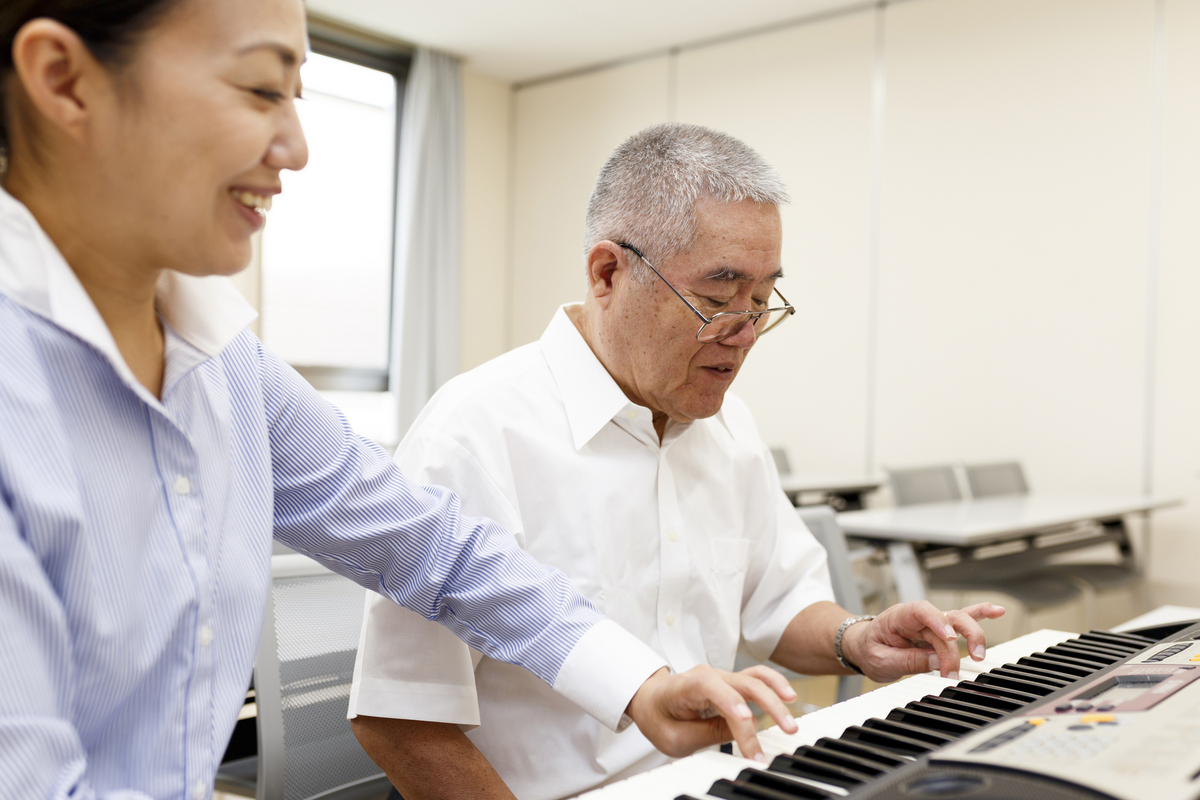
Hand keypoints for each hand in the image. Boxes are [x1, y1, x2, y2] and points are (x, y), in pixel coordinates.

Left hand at [626, 664, 798, 762]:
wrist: (652, 700)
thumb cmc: (660, 717)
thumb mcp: (675, 737)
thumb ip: (708, 734)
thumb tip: (743, 732)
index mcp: (686, 685)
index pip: (712, 690)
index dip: (732, 703)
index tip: (748, 723)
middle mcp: (707, 675)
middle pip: (742, 684)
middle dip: (767, 706)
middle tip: (786, 730)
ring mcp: (721, 677)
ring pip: (754, 678)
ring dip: (776, 695)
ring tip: (792, 715)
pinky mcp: (732, 683)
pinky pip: (757, 678)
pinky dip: (774, 685)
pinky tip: (789, 697)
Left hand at [842, 601, 1005, 682]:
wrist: (864, 648)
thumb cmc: (870, 649)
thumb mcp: (880, 660)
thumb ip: (907, 660)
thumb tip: (934, 661)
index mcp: (899, 616)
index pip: (921, 611)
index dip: (938, 621)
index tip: (949, 639)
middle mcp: (919, 616)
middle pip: (946, 618)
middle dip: (959, 639)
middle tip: (963, 663)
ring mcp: (932, 623)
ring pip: (958, 620)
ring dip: (972, 636)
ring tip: (978, 654)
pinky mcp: (941, 632)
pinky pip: (962, 619)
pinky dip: (980, 615)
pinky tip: (997, 611)